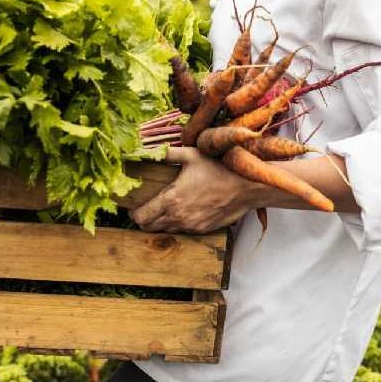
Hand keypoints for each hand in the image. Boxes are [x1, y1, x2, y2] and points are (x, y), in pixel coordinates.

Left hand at [130, 146, 261, 233]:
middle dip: (144, 220)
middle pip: (149, 228)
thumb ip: (166, 154)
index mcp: (172, 199)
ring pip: (166, 231)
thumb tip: (147, 150)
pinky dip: (178, 225)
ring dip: (161, 223)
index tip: (134, 207)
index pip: (141, 217)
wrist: (247, 186)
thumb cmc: (219, 167)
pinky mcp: (203, 230)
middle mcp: (179, 217)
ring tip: (164, 209)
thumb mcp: (191, 155)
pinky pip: (183, 231)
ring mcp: (191, 226)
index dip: (134, 213)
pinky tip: (183, 212)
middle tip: (146, 209)